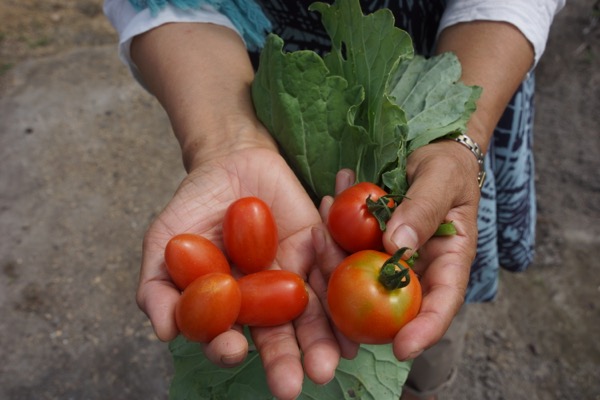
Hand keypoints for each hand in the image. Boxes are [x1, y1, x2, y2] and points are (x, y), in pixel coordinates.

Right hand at [136, 146, 339, 399]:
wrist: (230, 159)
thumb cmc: (194, 205)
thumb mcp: (164, 242)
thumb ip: (158, 286)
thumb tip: (164, 331)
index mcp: (227, 304)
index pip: (228, 334)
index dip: (227, 346)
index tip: (232, 349)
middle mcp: (264, 299)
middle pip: (277, 336)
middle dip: (285, 362)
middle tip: (293, 387)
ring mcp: (294, 274)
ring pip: (311, 314)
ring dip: (322, 342)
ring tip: (328, 365)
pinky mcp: (319, 248)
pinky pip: (334, 272)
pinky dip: (343, 295)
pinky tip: (353, 327)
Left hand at [315, 140, 478, 360]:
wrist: (431, 150)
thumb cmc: (448, 165)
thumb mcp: (441, 179)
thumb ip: (423, 210)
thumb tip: (399, 247)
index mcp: (448, 262)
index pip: (442, 305)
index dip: (425, 331)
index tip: (401, 348)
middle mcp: (416, 269)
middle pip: (387, 297)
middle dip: (353, 286)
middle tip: (325, 243)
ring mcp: (387, 259)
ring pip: (358, 273)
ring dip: (335, 246)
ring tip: (329, 203)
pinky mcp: (367, 244)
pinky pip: (346, 247)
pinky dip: (334, 227)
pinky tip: (330, 196)